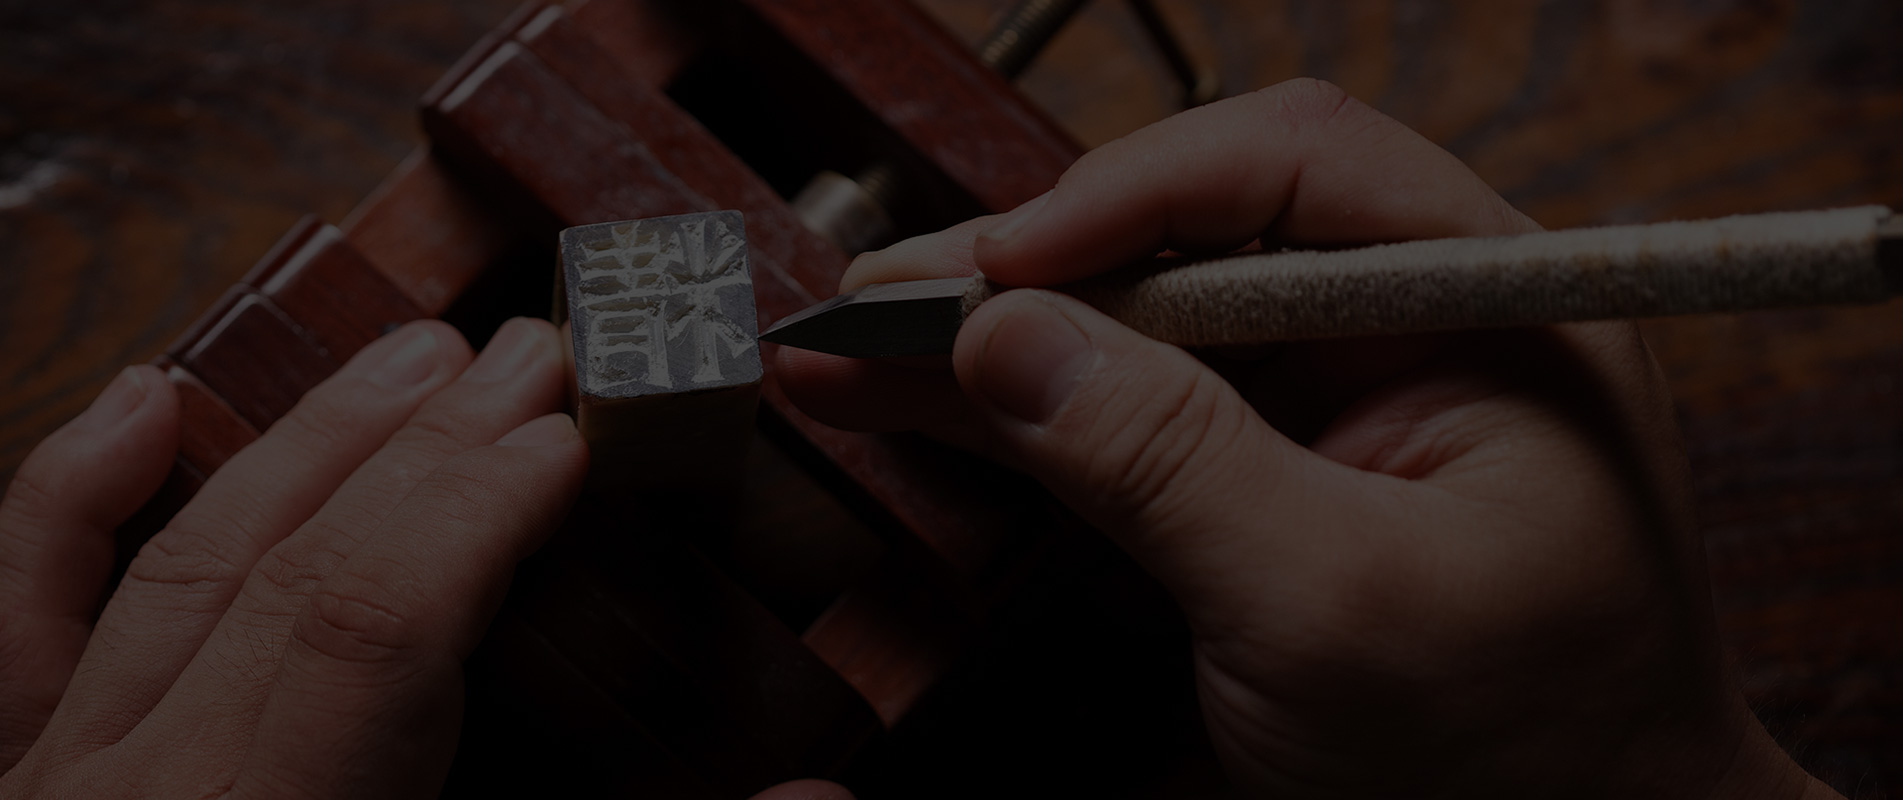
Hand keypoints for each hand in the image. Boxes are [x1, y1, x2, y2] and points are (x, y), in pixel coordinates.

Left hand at [0, 318, 585, 797]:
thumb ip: (501, 796)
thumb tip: (667, 760)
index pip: (379, 629)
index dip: (478, 513)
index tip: (561, 444)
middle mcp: (153, 787)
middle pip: (302, 565)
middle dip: (434, 446)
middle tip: (524, 361)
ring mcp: (66, 771)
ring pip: (193, 557)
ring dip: (315, 442)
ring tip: (412, 362)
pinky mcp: (12, 767)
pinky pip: (20, 610)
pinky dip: (73, 494)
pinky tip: (139, 402)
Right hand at [778, 79, 1838, 797]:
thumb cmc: (1528, 755)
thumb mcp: (1337, 607)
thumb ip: (1171, 464)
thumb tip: (1009, 342)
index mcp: (1488, 310)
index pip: (1294, 167)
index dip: (1128, 195)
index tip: (1002, 268)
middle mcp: (1407, 329)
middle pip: (1191, 236)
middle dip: (1028, 271)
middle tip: (885, 304)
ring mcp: (1336, 403)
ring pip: (1139, 324)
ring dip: (999, 339)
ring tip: (859, 352)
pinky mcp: (1272, 475)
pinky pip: (1132, 413)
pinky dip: (1025, 414)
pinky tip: (926, 403)